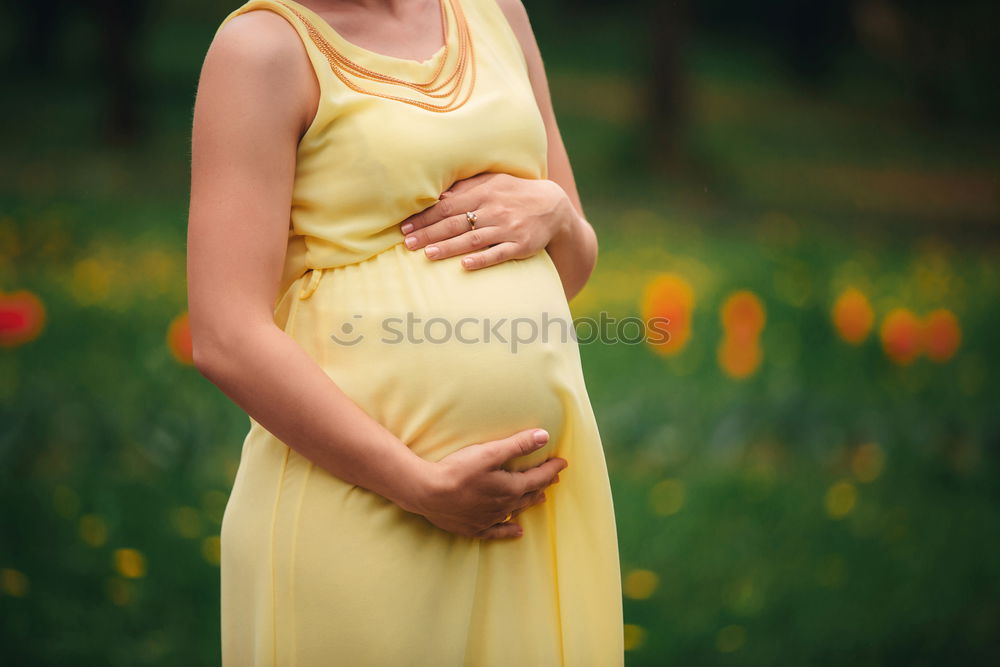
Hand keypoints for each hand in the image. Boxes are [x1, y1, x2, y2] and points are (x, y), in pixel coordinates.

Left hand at [399, 172, 573, 269]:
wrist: (553, 206)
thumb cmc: (515, 192)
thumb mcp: (493, 182)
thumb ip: (467, 187)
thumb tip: (438, 195)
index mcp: (484, 193)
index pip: (448, 206)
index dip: (425, 217)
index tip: (405, 227)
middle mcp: (494, 210)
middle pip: (456, 223)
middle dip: (430, 233)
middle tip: (407, 244)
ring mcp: (508, 228)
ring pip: (473, 239)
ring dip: (450, 247)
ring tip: (428, 254)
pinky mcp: (520, 245)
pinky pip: (499, 254)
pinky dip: (482, 259)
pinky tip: (466, 265)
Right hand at [406, 428, 566, 538]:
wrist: (428, 493)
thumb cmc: (458, 470)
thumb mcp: (490, 452)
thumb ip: (518, 444)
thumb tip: (544, 436)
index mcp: (511, 488)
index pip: (538, 477)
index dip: (552, 469)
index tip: (563, 463)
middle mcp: (504, 506)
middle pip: (529, 494)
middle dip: (543, 484)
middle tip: (553, 477)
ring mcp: (489, 519)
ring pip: (516, 511)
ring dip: (529, 502)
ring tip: (540, 498)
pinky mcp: (474, 528)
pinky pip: (497, 531)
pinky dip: (509, 530)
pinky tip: (517, 531)